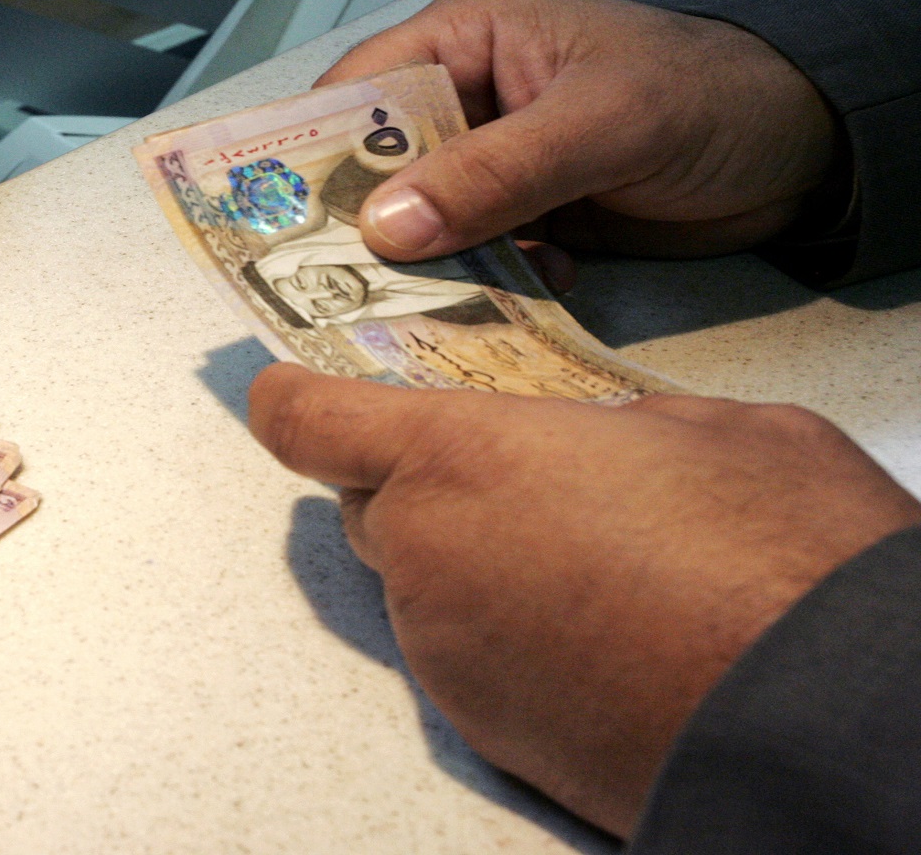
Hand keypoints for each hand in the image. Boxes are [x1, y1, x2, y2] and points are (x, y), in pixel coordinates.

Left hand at [247, 363, 920, 835]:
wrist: (824, 717)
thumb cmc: (778, 559)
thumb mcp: (708, 430)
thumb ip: (609, 423)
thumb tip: (602, 442)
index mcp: (458, 458)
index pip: (306, 421)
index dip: (293, 398)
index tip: (291, 388)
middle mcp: (427, 558)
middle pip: (369, 506)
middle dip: (418, 483)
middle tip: (510, 473)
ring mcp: (447, 655)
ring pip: (420, 584)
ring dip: (472, 561)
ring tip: (588, 560)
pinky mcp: (485, 729)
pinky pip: (465, 656)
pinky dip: (504, 635)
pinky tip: (596, 630)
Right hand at [318, 0, 838, 261]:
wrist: (806, 145)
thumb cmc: (709, 95)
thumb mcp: (601, 124)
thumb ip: (497, 172)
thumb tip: (387, 225)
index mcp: (464, 41)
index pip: (353, 95)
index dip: (307, 156)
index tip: (275, 224)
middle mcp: (465, 101)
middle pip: (376, 171)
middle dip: (368, 228)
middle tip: (346, 288)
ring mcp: (496, 165)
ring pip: (423, 225)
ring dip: (434, 268)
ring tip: (441, 303)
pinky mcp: (529, 217)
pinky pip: (476, 259)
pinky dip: (492, 284)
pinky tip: (533, 289)